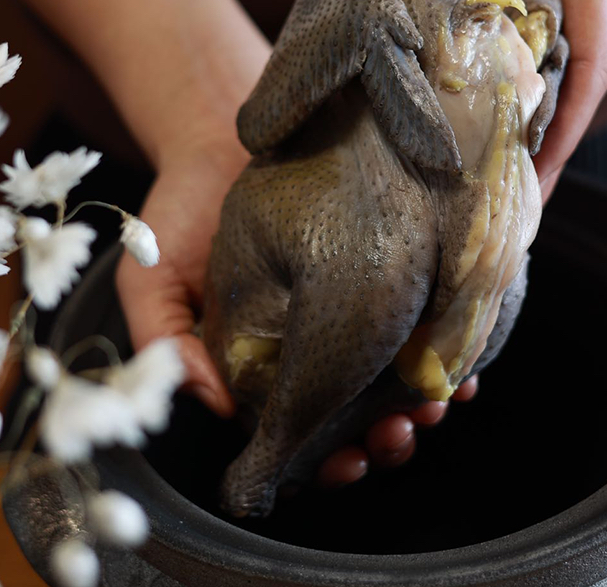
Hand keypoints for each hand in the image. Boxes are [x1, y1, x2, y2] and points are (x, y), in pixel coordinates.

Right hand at [116, 133, 480, 485]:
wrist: (215, 144)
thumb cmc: (177, 215)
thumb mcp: (149, 279)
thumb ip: (166, 342)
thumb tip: (216, 404)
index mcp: (255, 364)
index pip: (292, 433)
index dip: (322, 460)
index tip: (346, 463)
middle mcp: (302, 344)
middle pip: (350, 415)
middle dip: (378, 438)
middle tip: (394, 438)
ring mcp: (341, 310)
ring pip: (388, 380)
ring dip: (412, 404)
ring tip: (430, 409)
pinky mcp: (373, 274)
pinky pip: (414, 324)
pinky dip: (436, 351)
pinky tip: (457, 368)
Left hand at [365, 0, 606, 200]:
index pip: (592, 66)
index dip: (567, 132)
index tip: (534, 186)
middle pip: (565, 80)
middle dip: (535, 140)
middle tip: (490, 199)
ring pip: (534, 61)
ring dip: (507, 113)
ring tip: (466, 168)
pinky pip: (503, 30)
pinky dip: (480, 67)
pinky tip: (442, 94)